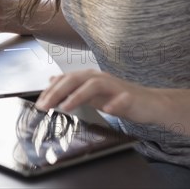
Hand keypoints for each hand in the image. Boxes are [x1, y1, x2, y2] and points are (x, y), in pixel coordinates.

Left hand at [36, 69, 164, 124]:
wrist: (149, 104)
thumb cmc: (119, 99)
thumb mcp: (91, 94)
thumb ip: (73, 88)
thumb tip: (52, 80)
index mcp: (90, 78)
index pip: (65, 80)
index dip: (51, 90)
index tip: (39, 103)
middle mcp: (101, 78)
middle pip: (76, 79)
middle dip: (57, 92)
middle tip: (45, 106)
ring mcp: (116, 87)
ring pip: (95, 85)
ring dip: (79, 95)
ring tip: (66, 107)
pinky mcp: (131, 97)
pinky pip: (123, 99)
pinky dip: (115, 104)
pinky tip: (108, 110)